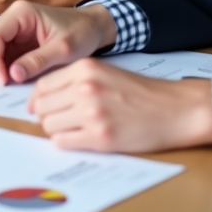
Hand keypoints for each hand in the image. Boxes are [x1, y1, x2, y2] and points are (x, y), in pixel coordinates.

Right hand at [0, 0, 117, 84]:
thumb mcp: (63, 49)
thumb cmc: (81, 32)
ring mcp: (13, 29)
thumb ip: (37, 61)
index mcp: (21, 13)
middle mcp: (12, 18)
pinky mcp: (17, 41)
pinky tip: (7, 80)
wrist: (94, 28)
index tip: (2, 80)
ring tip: (1, 83)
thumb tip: (12, 75)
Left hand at [29, 60, 211, 151]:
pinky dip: (66, 142)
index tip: (38, 108)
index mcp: (85, 69)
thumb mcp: (105, 72)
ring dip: (56, 130)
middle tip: (58, 121)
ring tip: (72, 130)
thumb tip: (42, 98)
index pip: (43, 85)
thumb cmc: (141, 92)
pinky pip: (63, 142)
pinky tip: (79, 139)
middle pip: (42, 106)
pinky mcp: (101, 138)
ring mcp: (92, 113)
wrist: (175, 109)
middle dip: (45, 115)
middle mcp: (85, 88)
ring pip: (49, 125)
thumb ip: (75, 80)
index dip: (37, 99)